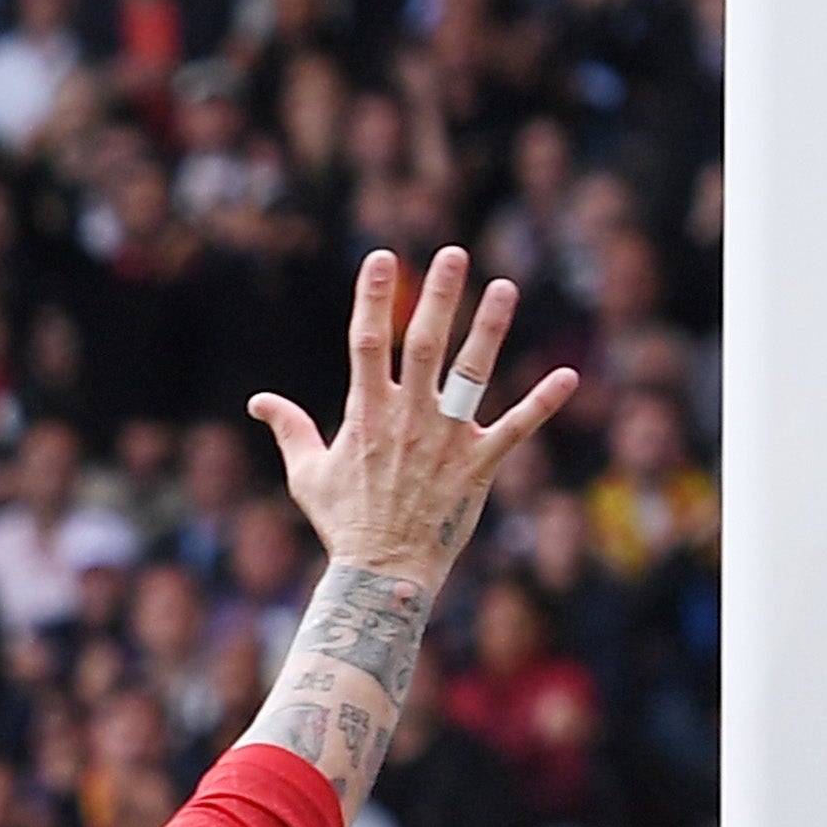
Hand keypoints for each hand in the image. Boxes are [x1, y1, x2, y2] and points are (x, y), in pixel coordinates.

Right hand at [248, 247, 576, 589]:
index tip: (381, 259)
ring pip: (472, 374)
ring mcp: (447, 439)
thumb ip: (290, 429)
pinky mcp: (479, 464)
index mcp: (366, 414)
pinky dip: (543, 404)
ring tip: (504, 287)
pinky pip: (516, 429)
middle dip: (438, 296)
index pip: (366, 343)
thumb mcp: (307, 474)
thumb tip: (258, 402)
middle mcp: (408, 418)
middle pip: (425, 344)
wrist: (382, 572)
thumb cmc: (343, 522)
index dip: (372, 299)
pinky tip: (568, 376)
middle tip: (453, 255)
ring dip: (490, 328)